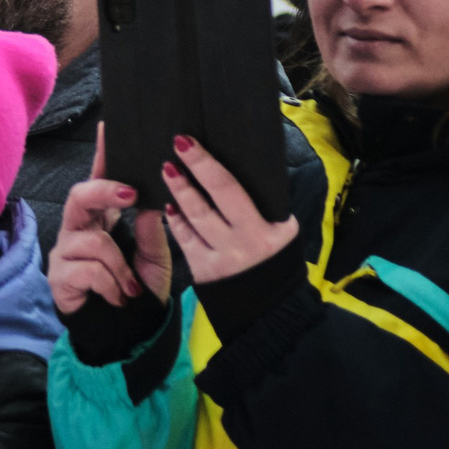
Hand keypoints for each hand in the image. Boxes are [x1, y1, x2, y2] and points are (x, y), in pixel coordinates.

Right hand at [49, 127, 170, 316]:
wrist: (126, 333)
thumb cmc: (138, 291)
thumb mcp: (155, 258)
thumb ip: (151, 230)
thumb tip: (150, 202)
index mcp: (103, 219)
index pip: (100, 180)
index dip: (102, 155)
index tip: (109, 128)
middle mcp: (79, 229)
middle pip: (79, 195)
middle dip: (104, 192)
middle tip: (130, 194)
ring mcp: (66, 251)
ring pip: (92, 240)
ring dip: (119, 265)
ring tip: (131, 287)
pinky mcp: (59, 275)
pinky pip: (89, 270)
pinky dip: (111, 284)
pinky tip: (118, 297)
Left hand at [162, 135, 298, 283]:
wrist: (271, 305)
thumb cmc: (275, 256)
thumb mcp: (281, 230)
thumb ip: (263, 205)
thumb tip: (237, 165)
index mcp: (272, 229)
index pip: (234, 189)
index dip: (208, 165)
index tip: (188, 143)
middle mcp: (247, 243)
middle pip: (213, 198)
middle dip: (193, 169)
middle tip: (176, 146)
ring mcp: (223, 258)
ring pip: (194, 218)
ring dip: (179, 191)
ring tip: (167, 170)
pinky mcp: (204, 271)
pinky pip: (185, 239)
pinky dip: (176, 220)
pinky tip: (168, 205)